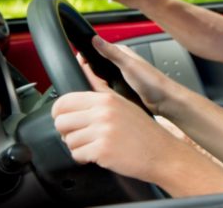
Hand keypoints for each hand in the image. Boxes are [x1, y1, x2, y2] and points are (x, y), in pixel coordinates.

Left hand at [52, 87, 179, 182]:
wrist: (161, 152)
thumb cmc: (144, 130)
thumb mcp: (123, 102)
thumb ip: (100, 85)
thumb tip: (83, 64)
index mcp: (106, 99)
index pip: (64, 102)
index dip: (61, 114)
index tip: (68, 120)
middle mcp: (103, 113)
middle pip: (61, 122)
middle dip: (68, 132)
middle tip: (82, 135)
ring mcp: (102, 132)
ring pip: (68, 141)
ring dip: (78, 146)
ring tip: (94, 145)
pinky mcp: (102, 151)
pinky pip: (76, 155)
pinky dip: (84, 159)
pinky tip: (98, 155)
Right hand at [85, 36, 177, 114]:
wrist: (164, 100)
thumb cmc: (152, 81)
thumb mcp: (128, 65)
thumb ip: (112, 53)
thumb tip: (96, 39)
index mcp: (123, 53)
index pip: (99, 49)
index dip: (87, 54)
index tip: (78, 60)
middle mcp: (122, 63)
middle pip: (98, 64)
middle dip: (90, 69)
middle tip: (84, 75)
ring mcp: (122, 76)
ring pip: (102, 76)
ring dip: (96, 81)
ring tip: (91, 85)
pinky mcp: (123, 88)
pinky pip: (107, 87)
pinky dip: (102, 89)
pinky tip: (101, 94)